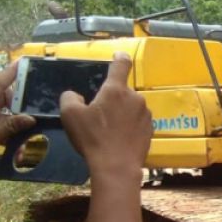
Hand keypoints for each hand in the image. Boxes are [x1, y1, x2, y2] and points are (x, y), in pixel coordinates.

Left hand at [0, 64, 35, 160]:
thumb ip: (10, 126)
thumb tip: (31, 118)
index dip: (12, 72)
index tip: (24, 60)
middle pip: (6, 99)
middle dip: (20, 108)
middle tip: (33, 118)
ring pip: (7, 116)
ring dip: (16, 129)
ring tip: (23, 143)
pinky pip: (3, 130)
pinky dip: (11, 138)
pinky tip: (17, 152)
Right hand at [60, 53, 151, 179]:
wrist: (117, 165)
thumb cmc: (93, 138)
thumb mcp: (70, 116)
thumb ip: (69, 98)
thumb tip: (75, 95)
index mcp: (116, 90)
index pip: (121, 65)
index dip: (119, 57)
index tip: (119, 55)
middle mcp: (135, 97)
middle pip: (122, 92)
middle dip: (111, 99)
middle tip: (98, 116)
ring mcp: (146, 113)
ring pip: (130, 107)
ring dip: (121, 113)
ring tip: (108, 131)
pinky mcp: (151, 128)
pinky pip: (137, 121)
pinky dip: (129, 125)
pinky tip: (119, 138)